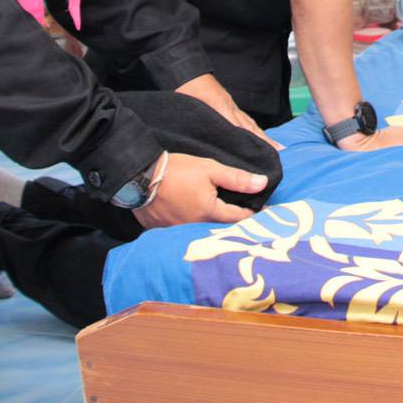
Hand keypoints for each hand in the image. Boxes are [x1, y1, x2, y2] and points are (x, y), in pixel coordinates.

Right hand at [132, 152, 268, 228]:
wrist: (139, 175)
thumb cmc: (176, 170)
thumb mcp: (210, 168)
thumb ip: (237, 178)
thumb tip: (262, 183)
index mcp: (209, 212)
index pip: (239, 218)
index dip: (253, 213)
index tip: (264, 210)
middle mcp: (194, 227)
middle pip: (221, 228)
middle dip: (234, 224)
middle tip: (246, 217)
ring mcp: (176, 232)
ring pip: (201, 232)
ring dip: (212, 227)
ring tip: (222, 219)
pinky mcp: (161, 231)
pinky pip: (180, 233)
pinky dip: (189, 228)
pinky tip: (192, 219)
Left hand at [175, 74, 282, 150]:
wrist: (186, 72)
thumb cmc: (186, 90)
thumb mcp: (193, 108)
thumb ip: (205, 122)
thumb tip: (216, 136)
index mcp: (223, 108)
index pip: (242, 128)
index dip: (254, 140)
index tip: (266, 152)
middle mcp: (230, 107)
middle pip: (251, 126)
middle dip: (265, 139)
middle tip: (279, 151)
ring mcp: (230, 105)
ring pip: (249, 122)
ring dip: (261, 134)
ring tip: (274, 145)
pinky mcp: (227, 103)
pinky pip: (243, 118)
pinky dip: (252, 127)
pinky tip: (255, 133)